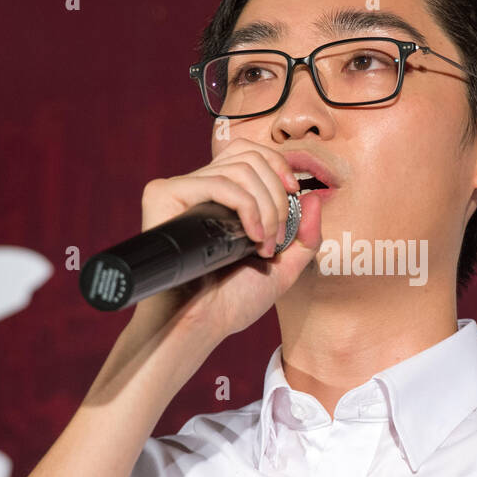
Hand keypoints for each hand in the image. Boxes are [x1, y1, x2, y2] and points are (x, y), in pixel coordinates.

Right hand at [129, 139, 323, 340]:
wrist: (202, 323)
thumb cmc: (234, 301)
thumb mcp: (283, 268)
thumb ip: (305, 235)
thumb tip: (313, 196)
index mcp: (222, 198)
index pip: (250, 153)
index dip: (278, 166)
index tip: (294, 194)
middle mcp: (200, 188)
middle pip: (249, 155)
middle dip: (277, 194)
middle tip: (278, 236)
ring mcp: (180, 190)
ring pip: (239, 168)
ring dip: (266, 207)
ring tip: (264, 245)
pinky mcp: (163, 195)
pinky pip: (218, 183)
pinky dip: (246, 208)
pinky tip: (250, 239)